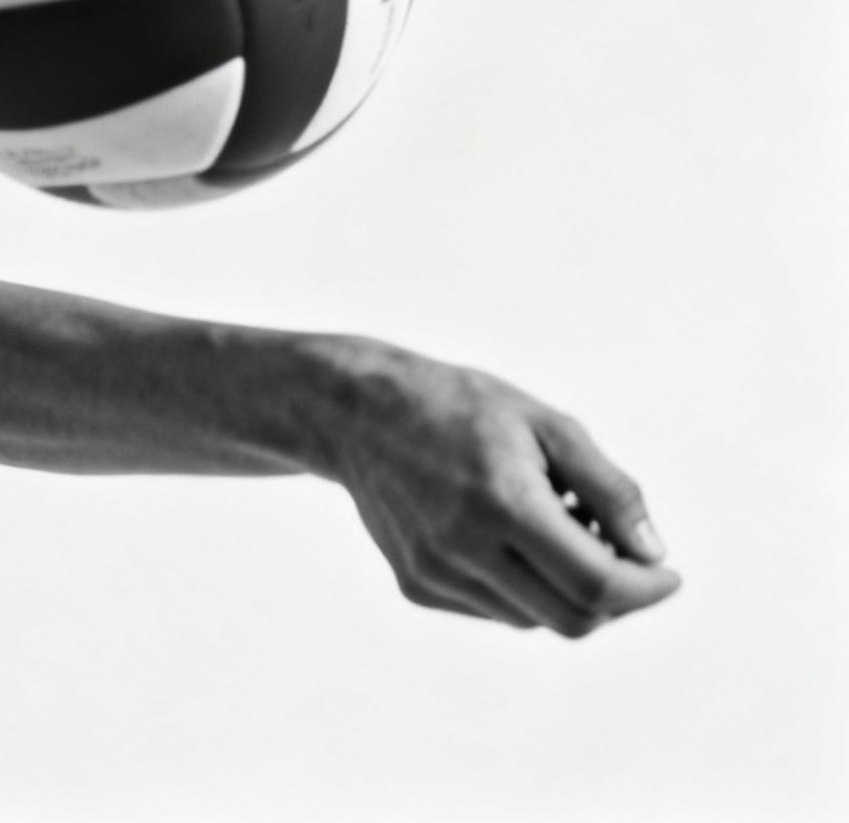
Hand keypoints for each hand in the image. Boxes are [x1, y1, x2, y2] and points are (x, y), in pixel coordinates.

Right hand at [327, 343, 680, 635]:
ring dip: (566, 590)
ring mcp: (436, 573)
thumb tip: (654, 552)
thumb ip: (609, 489)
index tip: (668, 573)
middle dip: (617, 600)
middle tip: (628, 561)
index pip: (596, 582)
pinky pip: (495, 610)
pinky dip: (523, 588)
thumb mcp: (548, 425)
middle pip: (572, 618)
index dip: (646, 588)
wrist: (360, 414)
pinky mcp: (417, 586)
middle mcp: (464, 548)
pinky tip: (511, 537)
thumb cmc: (462, 408)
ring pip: (534, 620)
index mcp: (504, 502)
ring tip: (557, 528)